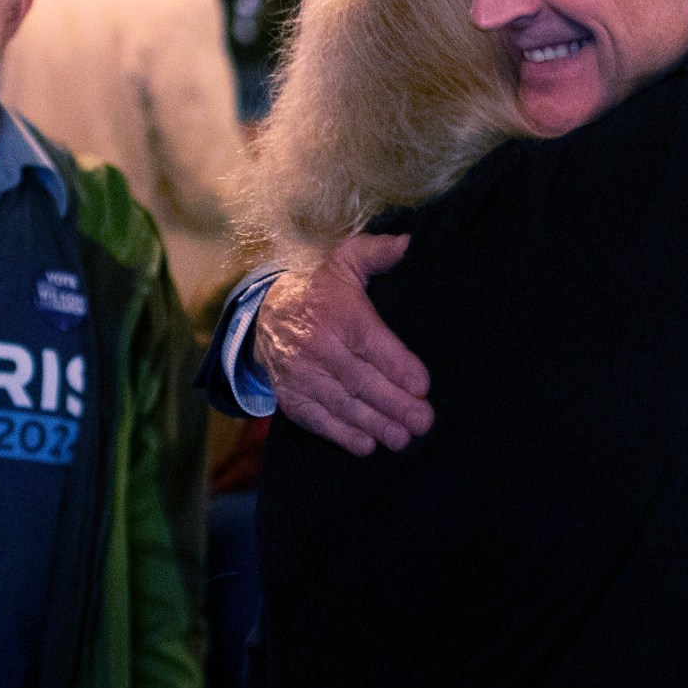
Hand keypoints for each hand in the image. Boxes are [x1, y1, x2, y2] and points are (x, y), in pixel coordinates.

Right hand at [261, 234, 431, 455]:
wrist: (263, 314)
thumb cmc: (319, 290)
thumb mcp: (344, 261)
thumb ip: (376, 253)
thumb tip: (405, 243)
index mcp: (339, 315)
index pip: (371, 343)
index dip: (398, 366)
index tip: (422, 386)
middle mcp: (319, 347)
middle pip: (362, 380)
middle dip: (396, 405)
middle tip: (423, 421)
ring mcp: (302, 375)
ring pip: (343, 404)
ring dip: (375, 424)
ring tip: (402, 439)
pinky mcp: (291, 397)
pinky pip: (318, 420)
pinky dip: (341, 435)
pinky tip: (366, 445)